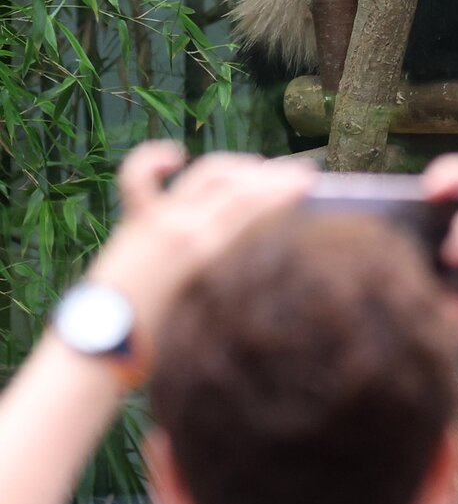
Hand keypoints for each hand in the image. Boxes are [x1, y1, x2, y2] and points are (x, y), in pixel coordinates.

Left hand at [89, 143, 313, 347]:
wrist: (101, 347)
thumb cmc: (162, 341)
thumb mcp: (212, 308)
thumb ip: (238, 275)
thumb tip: (270, 250)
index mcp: (206, 250)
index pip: (255, 205)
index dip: (285, 189)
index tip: (310, 182)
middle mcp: (183, 226)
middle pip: (239, 186)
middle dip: (274, 177)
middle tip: (301, 175)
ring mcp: (158, 219)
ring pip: (208, 175)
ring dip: (238, 167)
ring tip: (260, 169)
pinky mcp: (135, 221)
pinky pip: (140, 178)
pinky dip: (155, 160)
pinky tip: (175, 156)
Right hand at [422, 154, 457, 382]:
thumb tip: (451, 241)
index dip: (454, 173)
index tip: (429, 185)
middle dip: (435, 206)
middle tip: (415, 211)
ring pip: (442, 235)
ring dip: (428, 239)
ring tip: (413, 242)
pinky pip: (435, 268)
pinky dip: (427, 269)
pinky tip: (421, 274)